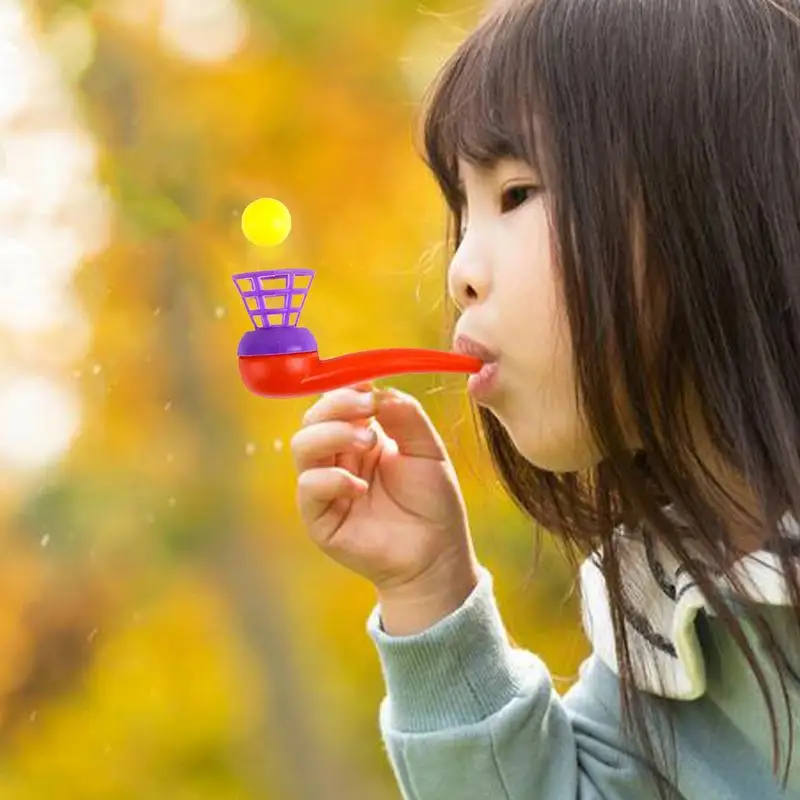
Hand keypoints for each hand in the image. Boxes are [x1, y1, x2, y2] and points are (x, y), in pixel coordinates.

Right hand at [291, 381, 478, 600]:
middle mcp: (338, 459)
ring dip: (333, 434)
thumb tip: (377, 389)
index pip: (336, 403)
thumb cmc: (433, 502)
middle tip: (367, 407)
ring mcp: (326, 487)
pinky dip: (331, 479)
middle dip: (336, 405)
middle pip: (313, 418)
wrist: (437, 554)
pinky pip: (308, 487)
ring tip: (369, 441)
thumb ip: (405, 415)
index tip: (366, 383)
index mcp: (361, 439)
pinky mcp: (320, 518)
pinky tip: (359, 486)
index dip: (345, 388)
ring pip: (302, 446)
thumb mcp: (427, 449)